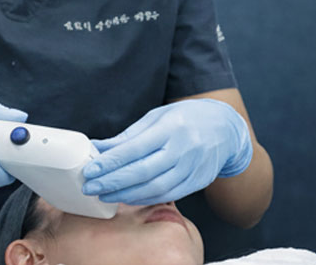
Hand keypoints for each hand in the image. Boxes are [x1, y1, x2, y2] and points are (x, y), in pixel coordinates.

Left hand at [82, 98, 251, 204]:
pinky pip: (166, 195)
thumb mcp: (156, 118)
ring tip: (104, 195)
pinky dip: (144, 198)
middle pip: (142, 171)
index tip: (90, 170)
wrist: (225, 129)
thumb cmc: (185, 119)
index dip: (110, 162)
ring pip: (154, 188)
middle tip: (90, 187)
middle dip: (113, 182)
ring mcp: (191, 168)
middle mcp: (182, 149)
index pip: (135, 148)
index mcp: (170, 128)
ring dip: (125, 194)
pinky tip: (127, 197)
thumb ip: (127, 135)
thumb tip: (98, 148)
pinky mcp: (195, 182)